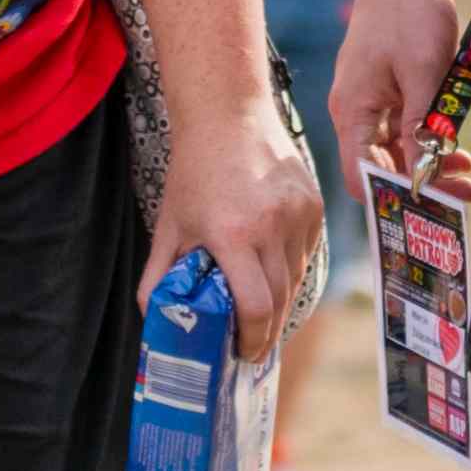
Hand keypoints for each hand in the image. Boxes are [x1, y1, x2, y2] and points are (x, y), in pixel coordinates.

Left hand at [141, 95, 329, 365]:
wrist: (229, 116)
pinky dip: (291, 270)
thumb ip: (158, 277)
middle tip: (251, 346)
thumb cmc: (194, 174)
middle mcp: (273, 227)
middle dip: (266, 330)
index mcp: (233, 235)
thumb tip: (155, 322)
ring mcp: (300, 215)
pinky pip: (307, 254)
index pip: (255, 308)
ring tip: (260, 313)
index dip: (252, 340)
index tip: (243, 355)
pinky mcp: (315, 206)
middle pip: (280, 301)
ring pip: (297, 279)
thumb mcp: (168, 226)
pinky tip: (271, 271)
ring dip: (280, 302)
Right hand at [327, 0, 468, 193]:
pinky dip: (427, 137)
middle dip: (419, 184)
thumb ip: (422, 127)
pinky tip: (456, 144)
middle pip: (379, 165)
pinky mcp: (385, 85)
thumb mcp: (425, 73)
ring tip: (467, 171)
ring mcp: (368, 97)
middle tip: (464, 194)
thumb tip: (424, 175)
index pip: (360, 175)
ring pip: (394, 147)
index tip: (434, 210)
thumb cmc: (410, 10)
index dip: (394, 199)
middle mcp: (353, 109)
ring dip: (428, 162)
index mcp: (351, 109)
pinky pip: (401, 124)